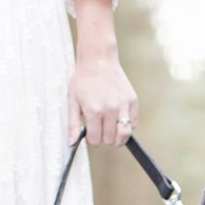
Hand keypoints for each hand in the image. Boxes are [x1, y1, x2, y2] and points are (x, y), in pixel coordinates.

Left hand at [68, 0, 137, 147]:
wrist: (98, 60)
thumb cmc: (83, 80)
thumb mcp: (72, 101)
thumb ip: (73, 125)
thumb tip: (71, 144)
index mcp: (94, 111)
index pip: (96, 140)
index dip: (92, 138)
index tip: (90, 131)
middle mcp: (110, 110)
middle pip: (110, 140)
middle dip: (104, 137)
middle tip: (99, 127)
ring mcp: (123, 106)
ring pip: (124, 135)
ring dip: (117, 137)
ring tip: (111, 130)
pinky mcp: (132, 101)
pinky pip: (133, 123)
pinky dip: (126, 125)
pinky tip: (118, 117)